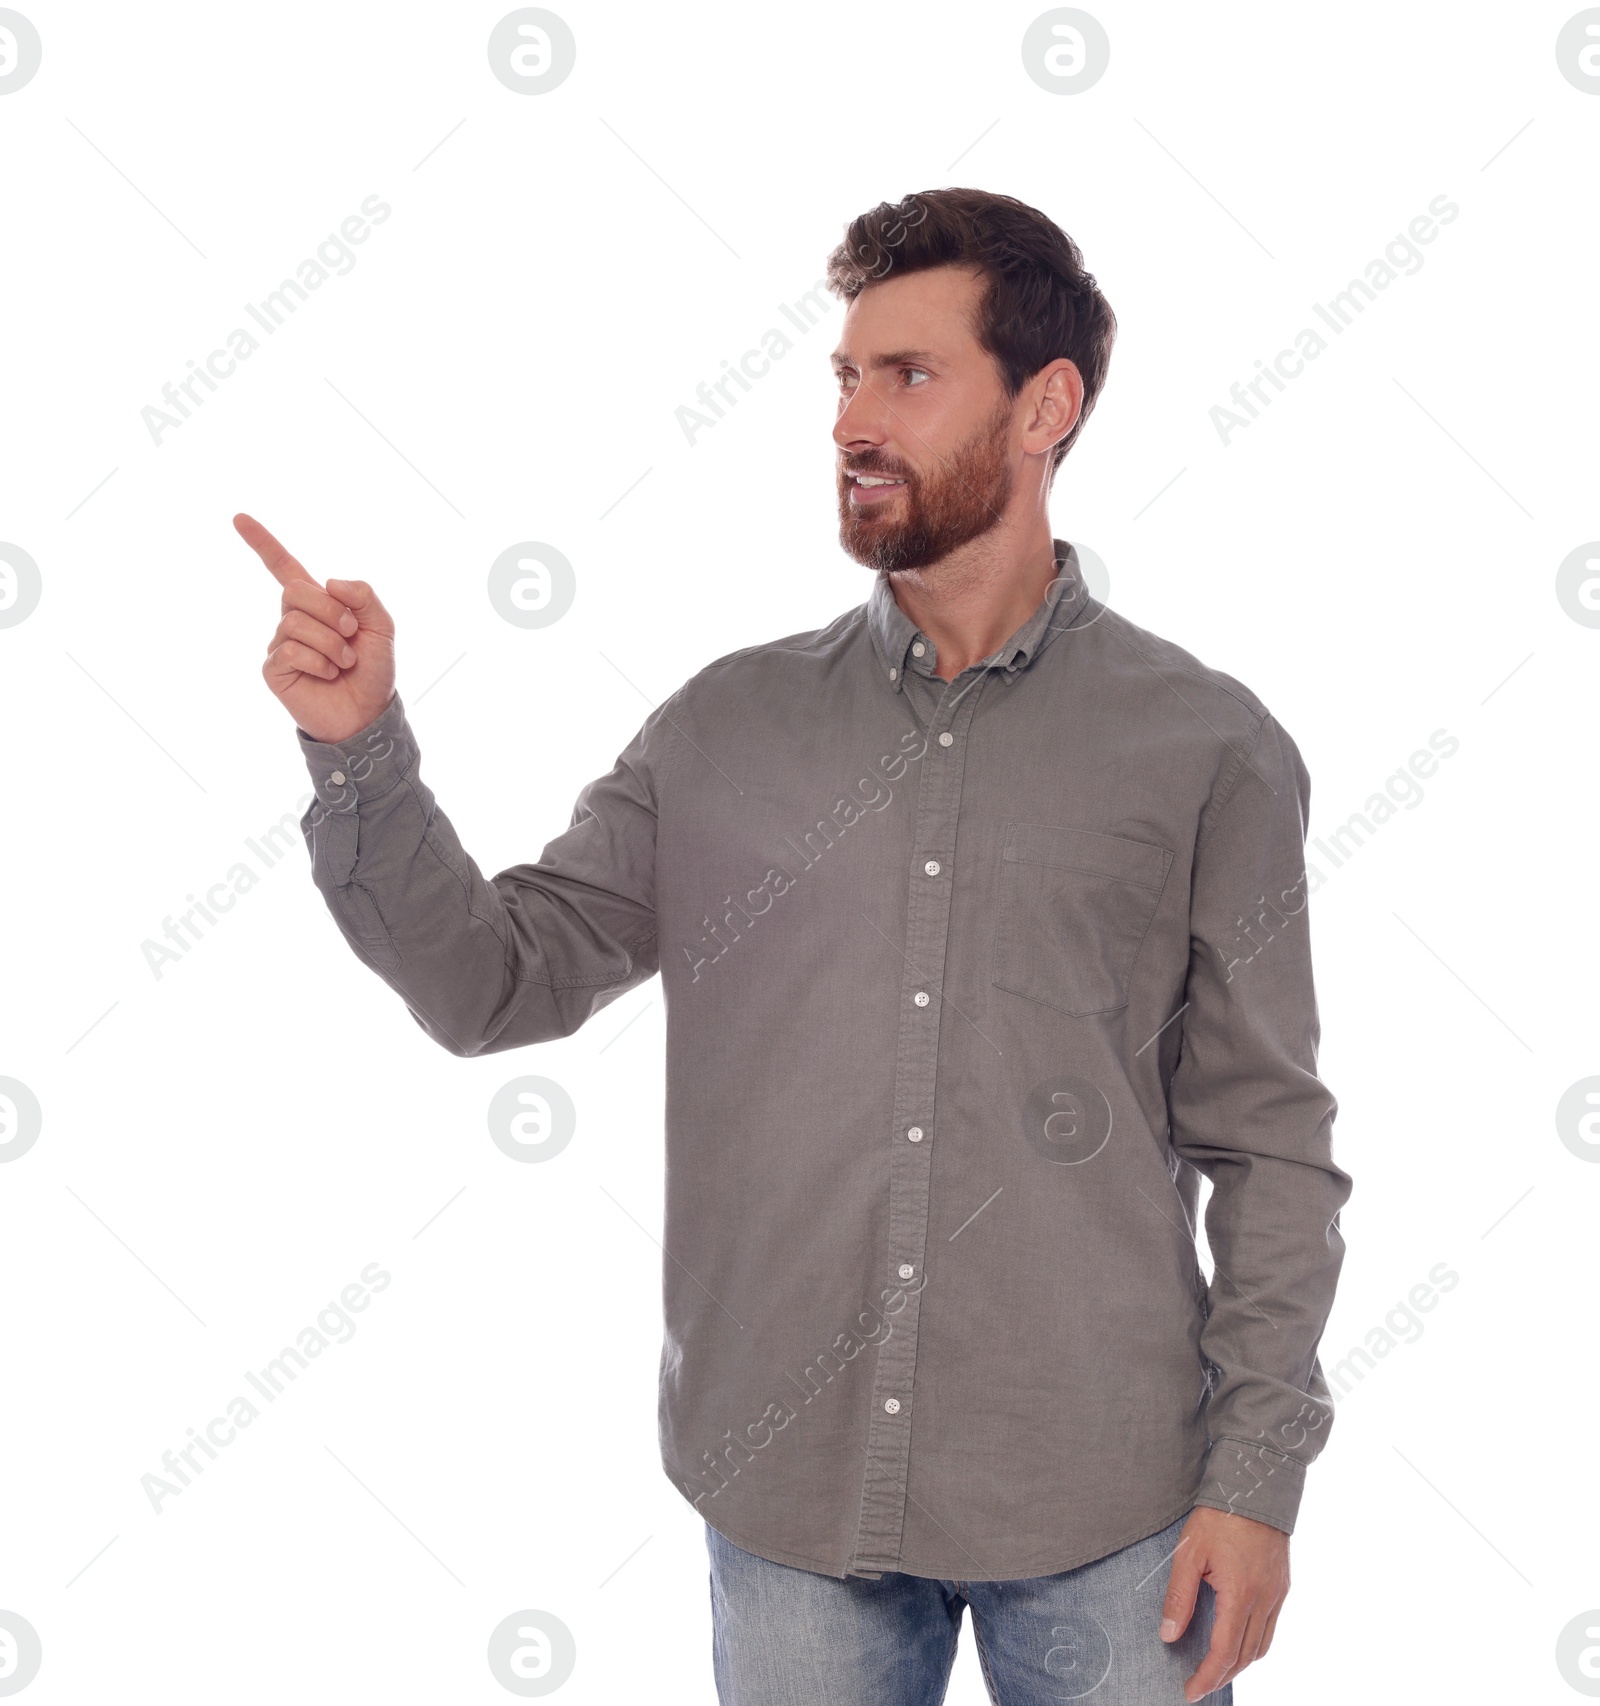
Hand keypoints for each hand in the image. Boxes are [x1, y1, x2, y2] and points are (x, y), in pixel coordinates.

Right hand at [235, 512, 395, 744]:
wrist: (369, 713)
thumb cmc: (373, 670)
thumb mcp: (381, 627)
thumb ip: (363, 596)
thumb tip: (327, 583)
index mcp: (318, 603)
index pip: (284, 566)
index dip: (263, 542)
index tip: (238, 517)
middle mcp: (293, 619)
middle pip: (295, 590)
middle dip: (331, 611)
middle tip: (351, 636)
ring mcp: (280, 643)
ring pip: (295, 622)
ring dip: (331, 643)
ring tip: (344, 661)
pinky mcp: (274, 669)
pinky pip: (290, 651)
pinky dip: (319, 662)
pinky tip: (328, 674)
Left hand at [1160, 1506, 1289, 1701]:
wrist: (1255, 1484)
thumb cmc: (1219, 1516)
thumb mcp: (1189, 1552)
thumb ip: (1179, 1596)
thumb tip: (1169, 1635)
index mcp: (1240, 1593)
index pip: (1223, 1651)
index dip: (1207, 1676)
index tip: (1190, 1691)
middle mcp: (1264, 1599)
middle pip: (1245, 1656)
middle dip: (1222, 1676)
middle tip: (1199, 1686)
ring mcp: (1277, 1594)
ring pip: (1262, 1646)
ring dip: (1240, 1664)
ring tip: (1216, 1670)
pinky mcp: (1282, 1585)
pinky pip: (1270, 1628)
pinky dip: (1254, 1645)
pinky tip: (1237, 1642)